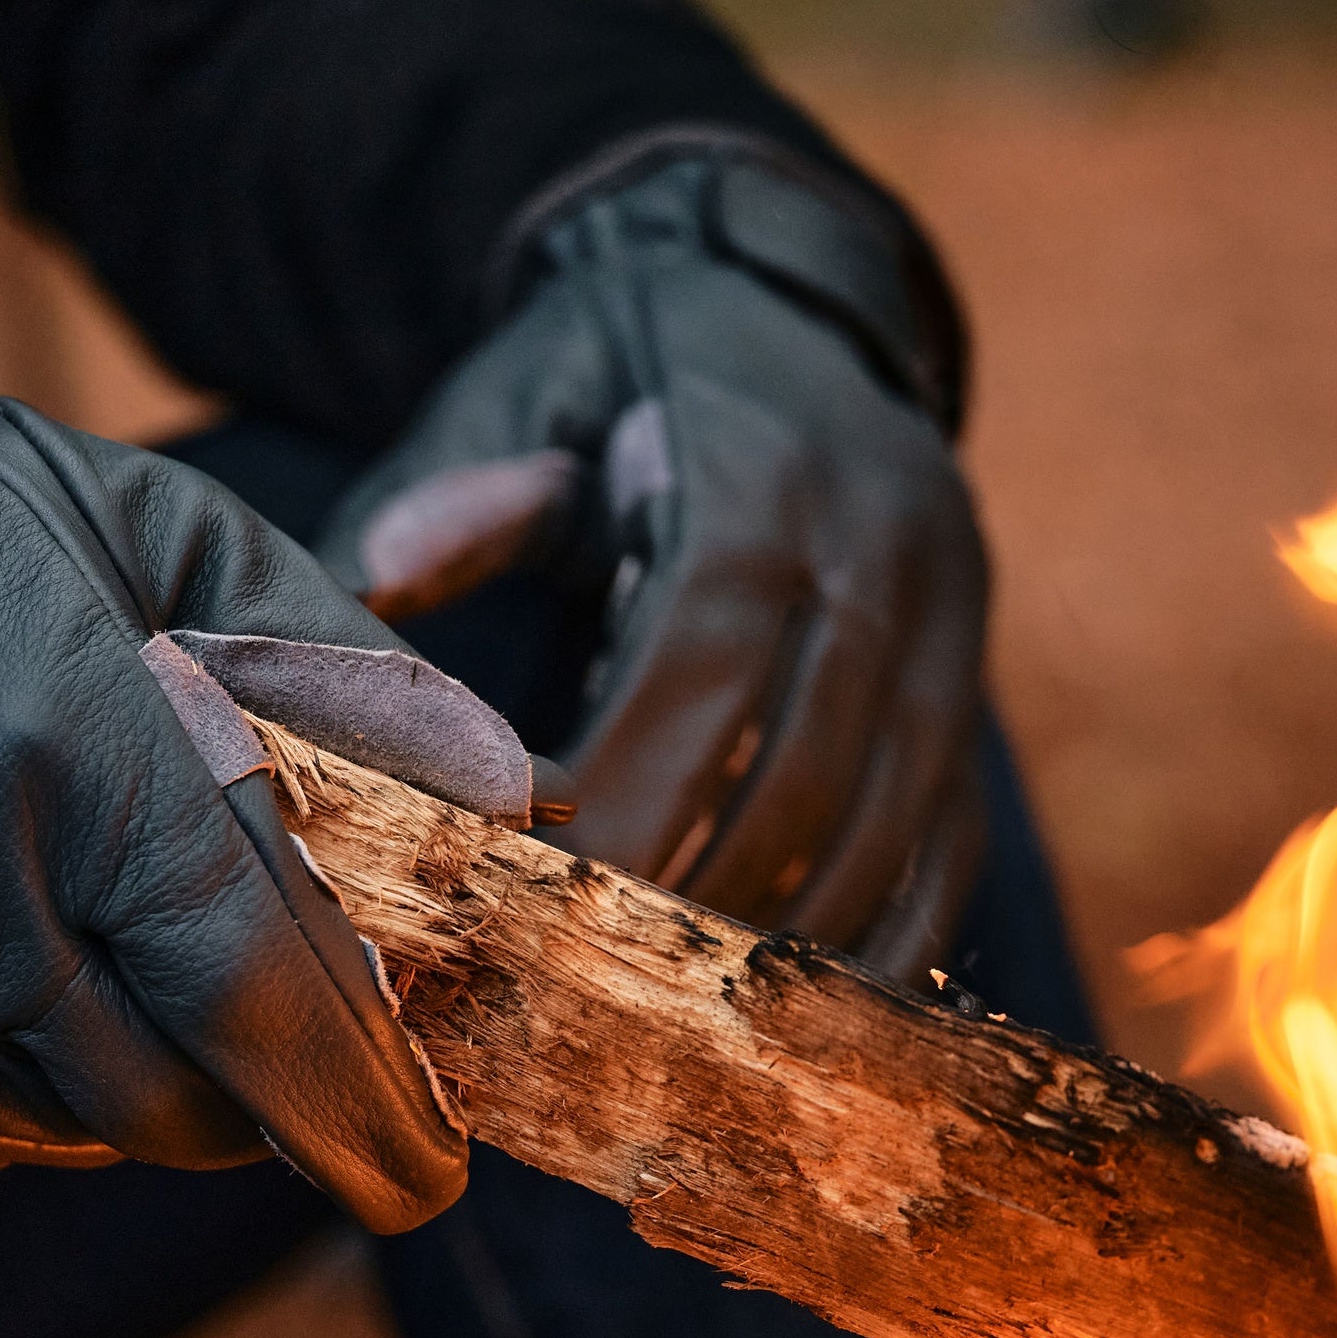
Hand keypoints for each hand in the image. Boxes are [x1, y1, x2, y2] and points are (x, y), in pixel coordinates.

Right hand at [0, 275, 533, 1232]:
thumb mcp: (186, 551)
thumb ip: (363, 686)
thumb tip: (536, 813)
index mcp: (68, 744)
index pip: (254, 999)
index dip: (359, 1115)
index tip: (427, 1178)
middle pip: (168, 1101)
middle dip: (260, 1106)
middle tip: (284, 1047)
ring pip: (62, 1133)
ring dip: (137, 1096)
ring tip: (124, 971)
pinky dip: (11, 1112)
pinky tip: (9, 1002)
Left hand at [325, 137, 989, 976]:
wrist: (790, 298)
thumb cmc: (619, 370)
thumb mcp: (528, 390)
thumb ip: (454, 497)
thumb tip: (363, 588)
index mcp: (770, 473)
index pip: (710, 657)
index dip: (632, 785)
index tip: (541, 892)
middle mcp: (892, 552)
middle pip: (802, 770)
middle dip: (696, 898)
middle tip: (589, 1001)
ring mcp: (955, 633)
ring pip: (886, 831)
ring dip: (783, 950)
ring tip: (677, 1039)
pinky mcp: (973, 700)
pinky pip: (947, 853)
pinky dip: (878, 950)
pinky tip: (795, 1030)